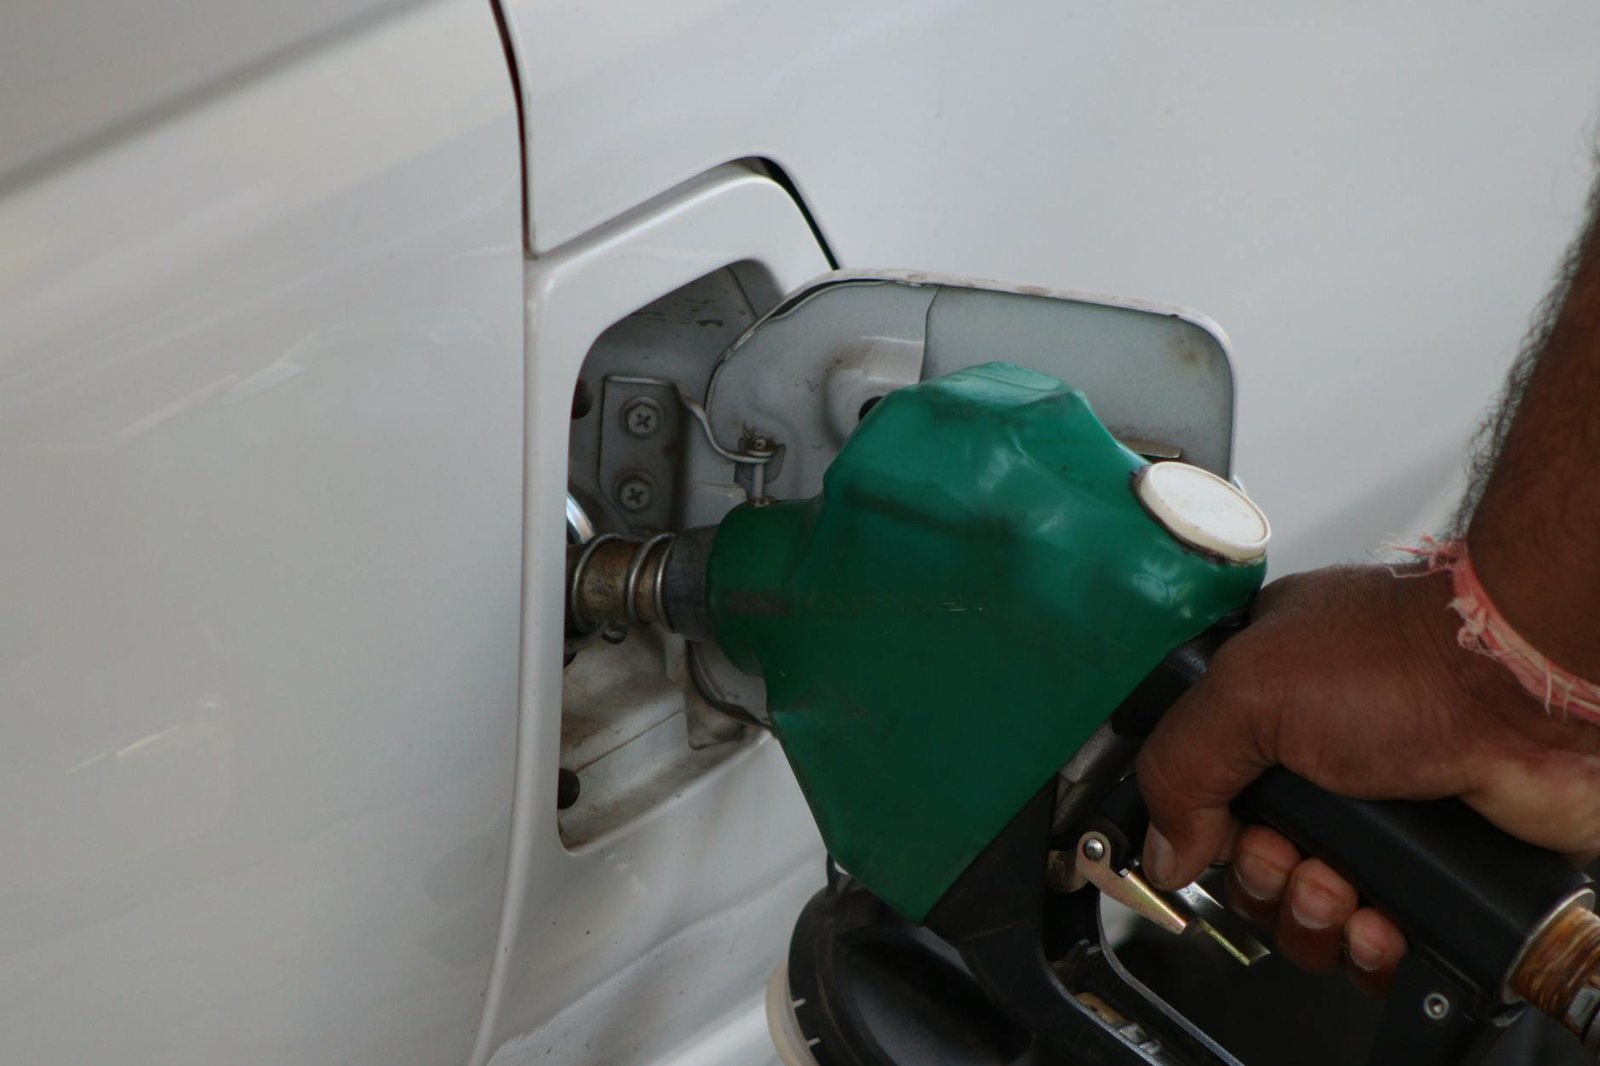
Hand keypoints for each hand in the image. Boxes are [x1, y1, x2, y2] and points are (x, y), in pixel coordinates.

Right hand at [1136, 564, 1599, 993]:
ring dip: (1312, 918)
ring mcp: (1380, 817)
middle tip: (1290, 858)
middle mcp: (1319, 761)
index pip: (1204, 791)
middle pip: (1251, 863)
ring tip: (1342, 892)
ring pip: (1309, 910)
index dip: (1205, 830)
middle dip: (1263, 880)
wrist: (1528, 689)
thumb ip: (1180, 764)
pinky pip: (1376, 943)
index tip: (1220, 837)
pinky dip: (1369, 949)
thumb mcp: (1250, 690)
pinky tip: (1381, 922)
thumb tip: (1162, 848)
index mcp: (1265, 705)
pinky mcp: (1434, 868)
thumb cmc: (1407, 660)